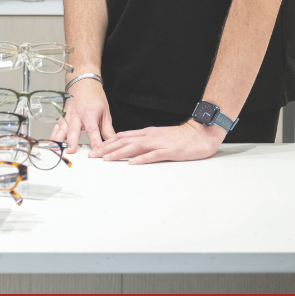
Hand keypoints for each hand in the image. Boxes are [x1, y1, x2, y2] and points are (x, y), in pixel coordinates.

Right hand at [50, 79, 114, 153]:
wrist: (83, 83)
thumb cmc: (94, 97)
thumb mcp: (105, 112)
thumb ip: (108, 130)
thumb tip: (113, 143)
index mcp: (89, 114)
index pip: (93, 131)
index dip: (95, 142)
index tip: (97, 152)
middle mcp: (77, 116)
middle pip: (73, 130)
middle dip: (72, 141)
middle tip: (70, 151)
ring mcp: (68, 116)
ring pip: (61, 129)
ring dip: (58, 140)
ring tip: (55, 149)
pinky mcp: (62, 117)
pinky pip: (56, 127)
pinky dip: (53, 135)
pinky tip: (51, 143)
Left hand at [90, 119, 225, 164]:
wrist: (200, 133)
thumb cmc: (181, 137)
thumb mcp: (159, 136)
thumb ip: (145, 140)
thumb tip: (129, 146)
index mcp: (146, 133)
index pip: (122, 137)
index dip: (107, 142)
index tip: (95, 148)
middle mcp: (150, 136)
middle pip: (124, 141)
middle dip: (107, 148)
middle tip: (94, 155)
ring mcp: (159, 143)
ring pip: (135, 147)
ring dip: (119, 153)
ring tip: (107, 159)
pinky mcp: (170, 151)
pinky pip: (153, 155)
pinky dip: (142, 159)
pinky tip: (133, 163)